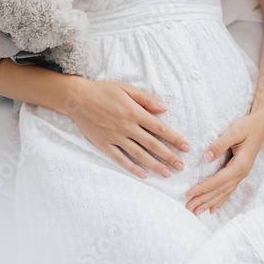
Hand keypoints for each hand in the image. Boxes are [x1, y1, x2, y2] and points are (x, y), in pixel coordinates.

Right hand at [64, 78, 189, 178]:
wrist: (77, 98)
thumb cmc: (103, 90)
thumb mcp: (126, 89)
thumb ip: (146, 99)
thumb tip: (165, 108)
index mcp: (134, 112)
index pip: (159, 128)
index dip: (174, 138)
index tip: (186, 147)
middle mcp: (127, 127)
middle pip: (152, 144)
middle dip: (169, 156)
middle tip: (181, 166)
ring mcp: (115, 137)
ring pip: (139, 154)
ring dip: (154, 165)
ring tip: (167, 173)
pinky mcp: (104, 144)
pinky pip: (120, 159)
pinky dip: (132, 167)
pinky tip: (143, 174)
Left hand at [184, 114, 263, 215]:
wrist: (260, 124)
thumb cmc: (247, 126)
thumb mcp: (234, 132)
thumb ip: (219, 144)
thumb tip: (205, 157)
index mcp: (240, 165)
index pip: (217, 181)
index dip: (202, 188)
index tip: (188, 193)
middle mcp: (241, 173)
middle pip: (219, 190)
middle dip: (203, 200)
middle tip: (188, 207)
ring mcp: (241, 174)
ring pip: (223, 193)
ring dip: (210, 203)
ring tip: (197, 212)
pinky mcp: (239, 172)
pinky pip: (228, 189)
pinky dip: (220, 200)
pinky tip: (213, 208)